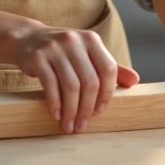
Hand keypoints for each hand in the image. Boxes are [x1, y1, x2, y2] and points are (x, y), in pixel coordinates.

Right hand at [13, 23, 139, 133]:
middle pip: (90, 81)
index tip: (100, 111)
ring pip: (71, 86)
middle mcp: (75, 41)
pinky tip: (57, 115)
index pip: (108, 69)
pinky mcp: (38, 57)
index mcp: (92, 40)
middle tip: (82, 125)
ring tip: (69, 125)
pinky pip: (50, 85)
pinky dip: (55, 103)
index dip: (107, 93)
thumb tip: (135, 80)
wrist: (29, 38)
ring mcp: (55, 48)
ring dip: (71, 111)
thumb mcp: (87, 53)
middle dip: (88, 108)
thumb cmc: (63, 51)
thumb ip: (109, 67)